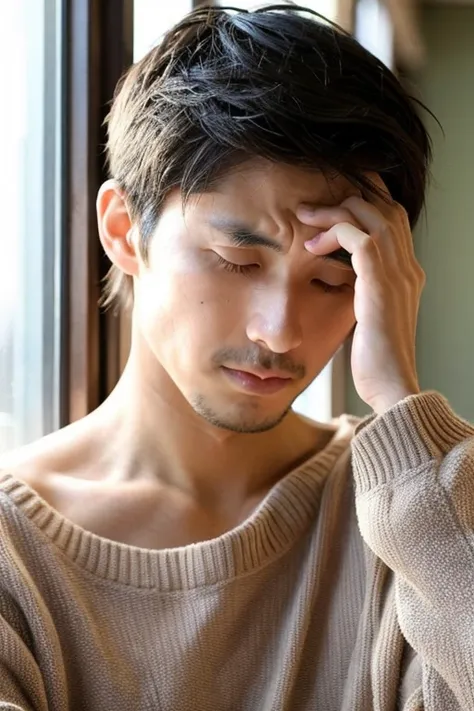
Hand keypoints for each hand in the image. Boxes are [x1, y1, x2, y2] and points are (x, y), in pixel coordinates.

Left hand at [297, 177, 424, 414]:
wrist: (390, 386)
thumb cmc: (375, 360)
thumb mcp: (369, 318)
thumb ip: (363, 292)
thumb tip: (339, 279)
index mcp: (407, 274)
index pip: (394, 219)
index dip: (366, 202)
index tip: (332, 202)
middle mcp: (407, 268)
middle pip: (386, 208)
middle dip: (348, 196)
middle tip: (311, 206)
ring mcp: (398, 275)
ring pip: (372, 217)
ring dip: (334, 211)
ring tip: (305, 217)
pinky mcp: (380, 286)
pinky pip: (360, 240)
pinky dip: (333, 234)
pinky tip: (310, 248)